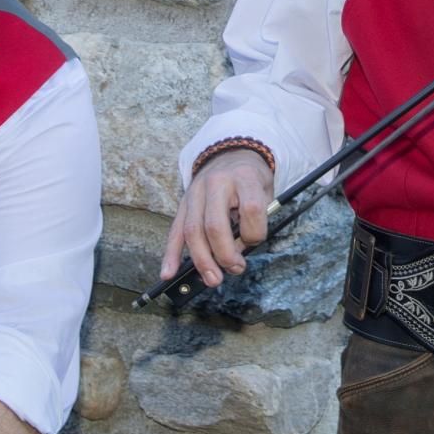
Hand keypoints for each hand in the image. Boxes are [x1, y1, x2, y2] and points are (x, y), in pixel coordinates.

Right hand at [161, 149, 274, 287]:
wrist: (232, 154)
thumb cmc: (251, 179)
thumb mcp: (265, 192)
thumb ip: (256, 219)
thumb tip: (238, 252)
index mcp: (244, 178)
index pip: (251, 210)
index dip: (255, 233)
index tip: (256, 241)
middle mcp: (216, 183)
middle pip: (215, 225)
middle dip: (224, 255)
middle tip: (235, 269)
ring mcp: (195, 193)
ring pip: (192, 231)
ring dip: (201, 260)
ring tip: (212, 279)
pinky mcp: (183, 203)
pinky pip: (175, 231)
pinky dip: (171, 254)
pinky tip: (168, 272)